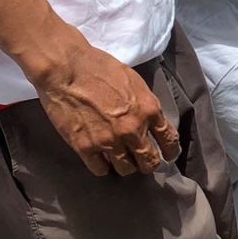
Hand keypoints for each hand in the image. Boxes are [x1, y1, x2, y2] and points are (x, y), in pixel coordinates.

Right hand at [32, 45, 180, 175]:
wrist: (67, 70)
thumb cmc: (100, 69)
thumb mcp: (134, 82)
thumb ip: (144, 104)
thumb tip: (151, 121)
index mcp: (148, 110)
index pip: (168, 139)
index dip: (171, 151)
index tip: (169, 156)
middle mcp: (132, 129)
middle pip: (148, 161)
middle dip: (149, 164)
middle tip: (144, 163)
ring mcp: (109, 141)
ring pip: (125, 169)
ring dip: (125, 166)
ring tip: (121, 160)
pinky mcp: (85, 147)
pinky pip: (100, 169)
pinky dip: (103, 167)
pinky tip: (101, 160)